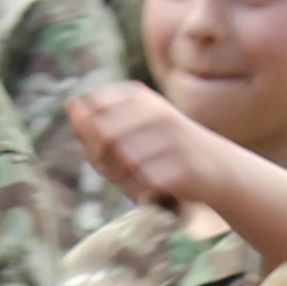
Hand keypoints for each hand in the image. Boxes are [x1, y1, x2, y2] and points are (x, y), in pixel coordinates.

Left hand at [65, 77, 235, 213]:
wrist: (216, 167)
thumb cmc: (162, 150)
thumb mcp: (129, 130)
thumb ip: (95, 121)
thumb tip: (70, 104)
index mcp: (141, 96)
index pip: (94, 108)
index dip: (89, 132)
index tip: (100, 147)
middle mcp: (158, 110)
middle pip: (104, 131)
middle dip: (101, 156)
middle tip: (114, 170)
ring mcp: (174, 137)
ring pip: (123, 158)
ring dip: (121, 176)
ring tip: (134, 179)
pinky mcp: (185, 165)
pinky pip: (145, 180)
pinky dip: (141, 189)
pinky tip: (150, 189)